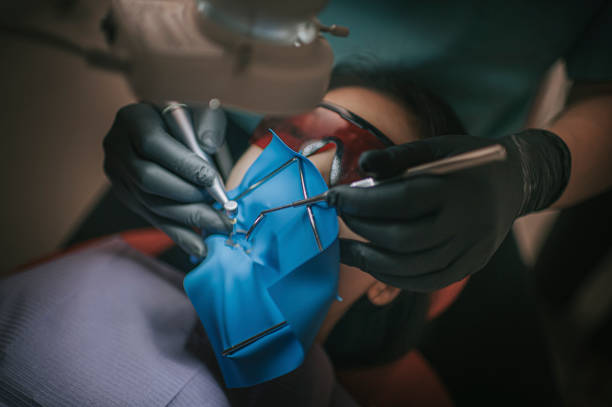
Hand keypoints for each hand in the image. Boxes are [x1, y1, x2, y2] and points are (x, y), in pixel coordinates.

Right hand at [103, 103, 232, 257]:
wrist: (169, 132)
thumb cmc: (188, 122)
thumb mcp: (201, 113)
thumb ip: (207, 125)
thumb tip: (207, 146)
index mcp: (133, 119)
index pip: (151, 143)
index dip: (181, 163)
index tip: (211, 179)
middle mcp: (117, 148)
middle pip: (147, 178)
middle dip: (187, 197)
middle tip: (221, 210)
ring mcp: (118, 176)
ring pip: (150, 203)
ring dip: (187, 218)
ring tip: (218, 228)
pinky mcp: (127, 198)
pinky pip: (152, 218)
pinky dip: (178, 233)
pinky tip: (200, 246)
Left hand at [327, 131, 569, 291]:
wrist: (514, 183)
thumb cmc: (466, 162)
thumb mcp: (435, 148)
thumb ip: (398, 156)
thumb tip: (361, 164)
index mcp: (457, 188)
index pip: (402, 201)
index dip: (362, 202)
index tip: (335, 197)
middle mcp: (467, 223)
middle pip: (405, 239)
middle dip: (363, 230)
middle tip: (340, 218)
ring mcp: (471, 249)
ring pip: (414, 267)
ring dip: (372, 261)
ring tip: (347, 249)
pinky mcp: (470, 266)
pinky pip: (427, 281)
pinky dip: (395, 277)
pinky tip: (373, 264)